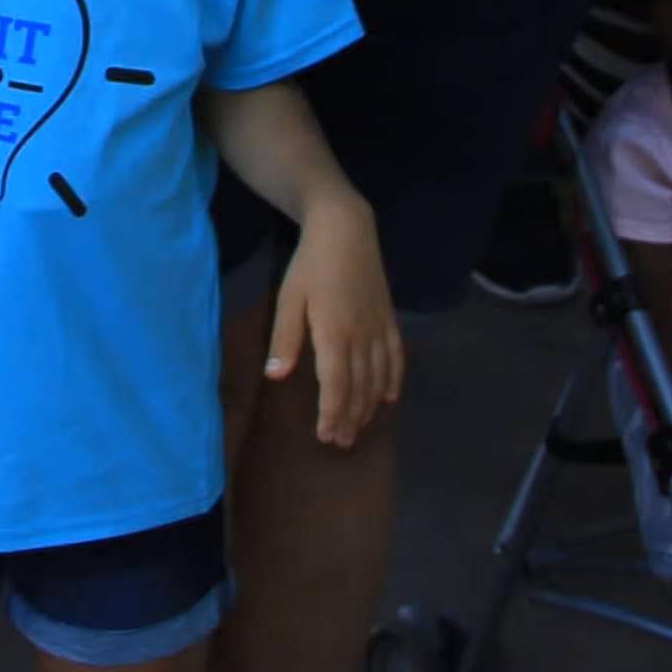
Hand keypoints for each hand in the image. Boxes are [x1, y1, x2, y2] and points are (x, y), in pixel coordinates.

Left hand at [265, 196, 406, 448]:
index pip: (336, 385)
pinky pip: (396, 357)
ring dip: (369, 406)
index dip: (332, 413)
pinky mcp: (389, 318)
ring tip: (358, 428)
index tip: (325, 435)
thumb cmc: (310, 264)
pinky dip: (393, 381)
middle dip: (349, 418)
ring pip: (379, 377)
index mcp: (335, 333)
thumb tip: (275, 377)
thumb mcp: (289, 299)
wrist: (346, 229)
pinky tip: (388, 398)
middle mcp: (362, 336)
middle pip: (359, 387)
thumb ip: (285, 340)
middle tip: (339, 442)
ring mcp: (379, 328)